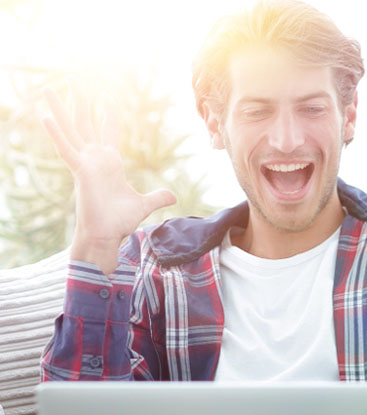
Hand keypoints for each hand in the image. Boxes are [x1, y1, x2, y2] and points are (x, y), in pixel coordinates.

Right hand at [43, 85, 175, 272]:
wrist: (107, 236)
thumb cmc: (120, 221)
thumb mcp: (144, 205)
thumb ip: (157, 197)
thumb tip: (173, 196)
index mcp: (110, 163)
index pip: (108, 132)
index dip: (108, 114)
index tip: (107, 95)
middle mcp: (95, 160)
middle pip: (85, 124)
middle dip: (81, 102)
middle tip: (75, 79)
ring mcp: (85, 164)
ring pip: (71, 131)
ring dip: (61, 110)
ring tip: (49, 89)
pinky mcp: (79, 172)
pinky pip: (66, 150)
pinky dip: (56, 134)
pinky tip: (46, 117)